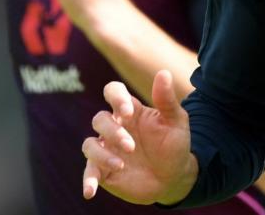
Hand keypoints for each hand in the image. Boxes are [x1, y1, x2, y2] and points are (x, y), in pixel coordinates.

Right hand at [82, 70, 198, 203]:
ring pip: (90, 144)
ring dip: (102, 155)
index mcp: (130, 110)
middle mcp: (115, 127)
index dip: (115, 97)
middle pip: (99, 119)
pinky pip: (89, 172)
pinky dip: (87, 181)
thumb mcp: (176, 122)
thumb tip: (163, 73)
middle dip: (113, 131)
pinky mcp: (103, 170)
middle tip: (131, 146)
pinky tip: (90, 192)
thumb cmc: (174, 145)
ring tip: (121, 165)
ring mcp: (107, 149)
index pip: (112, 91)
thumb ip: (167, 100)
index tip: (128, 111)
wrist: (175, 177)